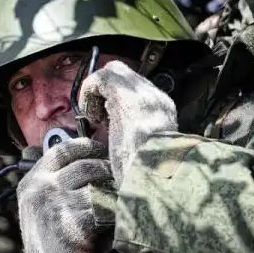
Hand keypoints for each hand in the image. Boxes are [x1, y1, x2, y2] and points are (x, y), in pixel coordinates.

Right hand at [16, 138, 113, 252]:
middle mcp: (40, 190)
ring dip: (114, 192)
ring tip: (121, 198)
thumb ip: (57, 181)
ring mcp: (56, 207)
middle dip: (107, 169)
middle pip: (85, 165)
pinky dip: (116, 213)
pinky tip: (119, 218)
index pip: (61, 150)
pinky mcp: (75, 225)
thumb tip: (90, 154)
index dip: (86, 146)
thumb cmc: (52, 242)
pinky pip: (106, 209)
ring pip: (98, 187)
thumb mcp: (43, 207)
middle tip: (119, 177)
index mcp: (32, 182)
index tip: (102, 150)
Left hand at [79, 60, 177, 185]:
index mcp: (164, 117)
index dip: (117, 103)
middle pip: (126, 79)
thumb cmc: (146, 181)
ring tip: (94, 118)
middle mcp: (157, 101)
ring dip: (97, 92)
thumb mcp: (144, 159)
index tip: (107, 124)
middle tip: (99, 120)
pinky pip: (101, 78)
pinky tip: (91, 116)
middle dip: (106, 94)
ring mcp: (143, 95)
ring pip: (114, 72)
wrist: (156, 180)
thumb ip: (134, 142)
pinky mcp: (126, 95)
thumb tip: (118, 141)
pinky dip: (89, 93)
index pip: (138, 94)